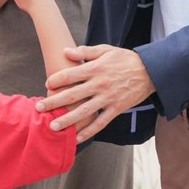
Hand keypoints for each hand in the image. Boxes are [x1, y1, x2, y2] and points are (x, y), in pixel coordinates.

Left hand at [35, 45, 155, 142]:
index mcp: (95, 68)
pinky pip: (100, 123)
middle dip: (54, 102)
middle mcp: (100, 84)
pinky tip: (77, 138)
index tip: (47, 84)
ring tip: (52, 126)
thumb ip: (85, 51)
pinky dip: (89, 131)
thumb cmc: (125, 59)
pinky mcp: (116, 109)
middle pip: (72, 95)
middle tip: (39, 108)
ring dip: (67, 120)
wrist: (150, 71)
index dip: (57, 80)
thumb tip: (65, 51)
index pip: (71, 75)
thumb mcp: (106, 50)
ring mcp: (108, 98)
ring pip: (84, 112)